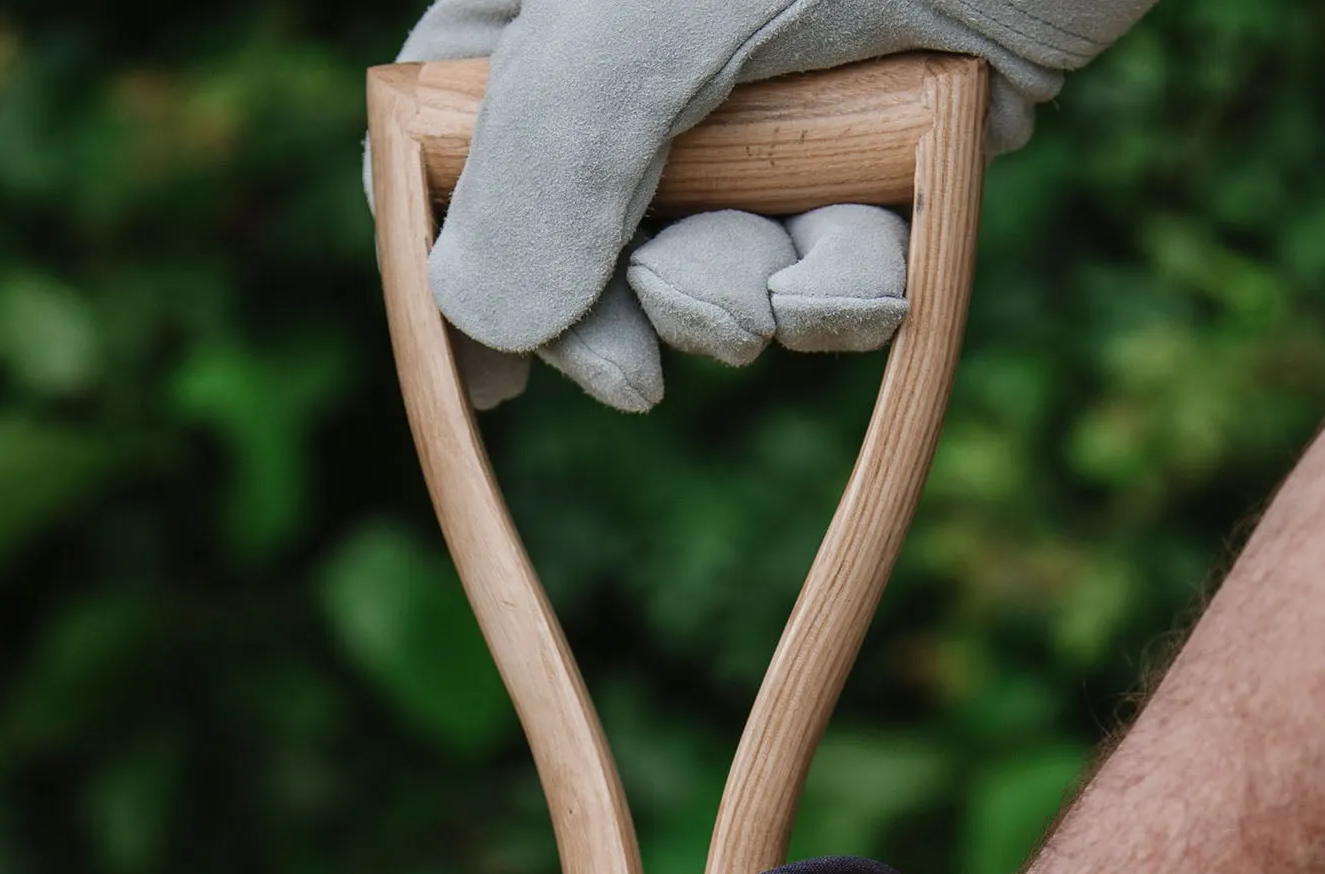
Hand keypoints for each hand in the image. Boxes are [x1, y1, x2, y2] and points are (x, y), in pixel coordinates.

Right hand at [391, 0, 1156, 410]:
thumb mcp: (681, 1)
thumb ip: (561, 146)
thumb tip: (478, 314)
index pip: (441, 130)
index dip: (445, 266)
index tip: (487, 385)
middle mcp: (656, 50)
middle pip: (572, 234)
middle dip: (629, 308)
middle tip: (644, 371)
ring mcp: (771, 106)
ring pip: (707, 268)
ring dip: (749, 306)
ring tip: (802, 272)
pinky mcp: (876, 155)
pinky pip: (825, 271)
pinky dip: (848, 291)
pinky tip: (882, 256)